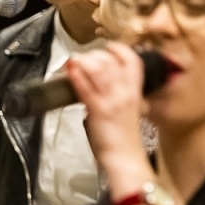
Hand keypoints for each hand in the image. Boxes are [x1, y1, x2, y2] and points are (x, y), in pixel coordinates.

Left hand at [65, 43, 151, 188]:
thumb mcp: (128, 111)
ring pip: (98, 69)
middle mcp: (125, 92)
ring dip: (83, 61)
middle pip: (111, 61)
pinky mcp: (98, 110)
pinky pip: (85, 88)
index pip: (132, 60)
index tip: (108, 47)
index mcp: (135, 91)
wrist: (124, 157)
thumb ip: (118, 97)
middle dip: (94, 55)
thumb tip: (99, 88)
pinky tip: (69, 69)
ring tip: (74, 62)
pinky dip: (76, 75)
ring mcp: (112, 100)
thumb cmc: (124, 139)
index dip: (120, 49)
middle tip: (84, 58)